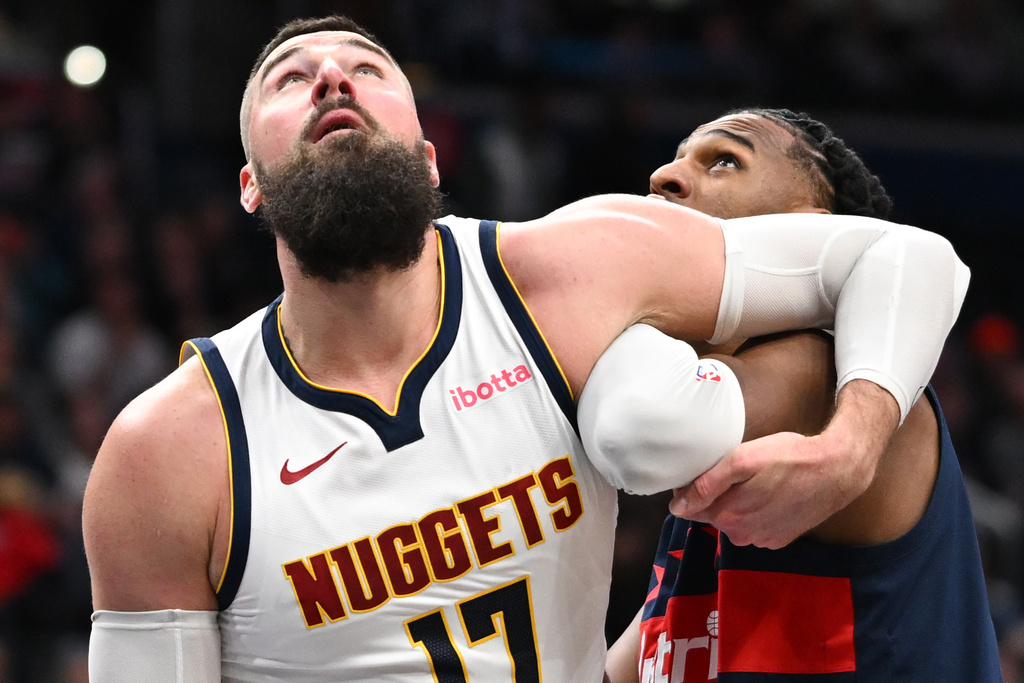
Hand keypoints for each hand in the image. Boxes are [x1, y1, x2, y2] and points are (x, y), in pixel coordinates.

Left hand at [669, 379, 898, 547]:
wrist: (838, 471)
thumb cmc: (790, 458)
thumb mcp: (743, 460)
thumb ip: (707, 484)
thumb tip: (677, 507)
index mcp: (728, 516)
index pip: (690, 507)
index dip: (692, 487)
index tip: (706, 469)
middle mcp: (742, 536)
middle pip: (712, 514)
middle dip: (715, 495)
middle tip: (736, 471)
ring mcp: (762, 540)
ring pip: (733, 520)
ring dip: (736, 503)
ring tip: (755, 480)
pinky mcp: (779, 539)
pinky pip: (754, 526)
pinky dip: (756, 511)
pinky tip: (769, 493)